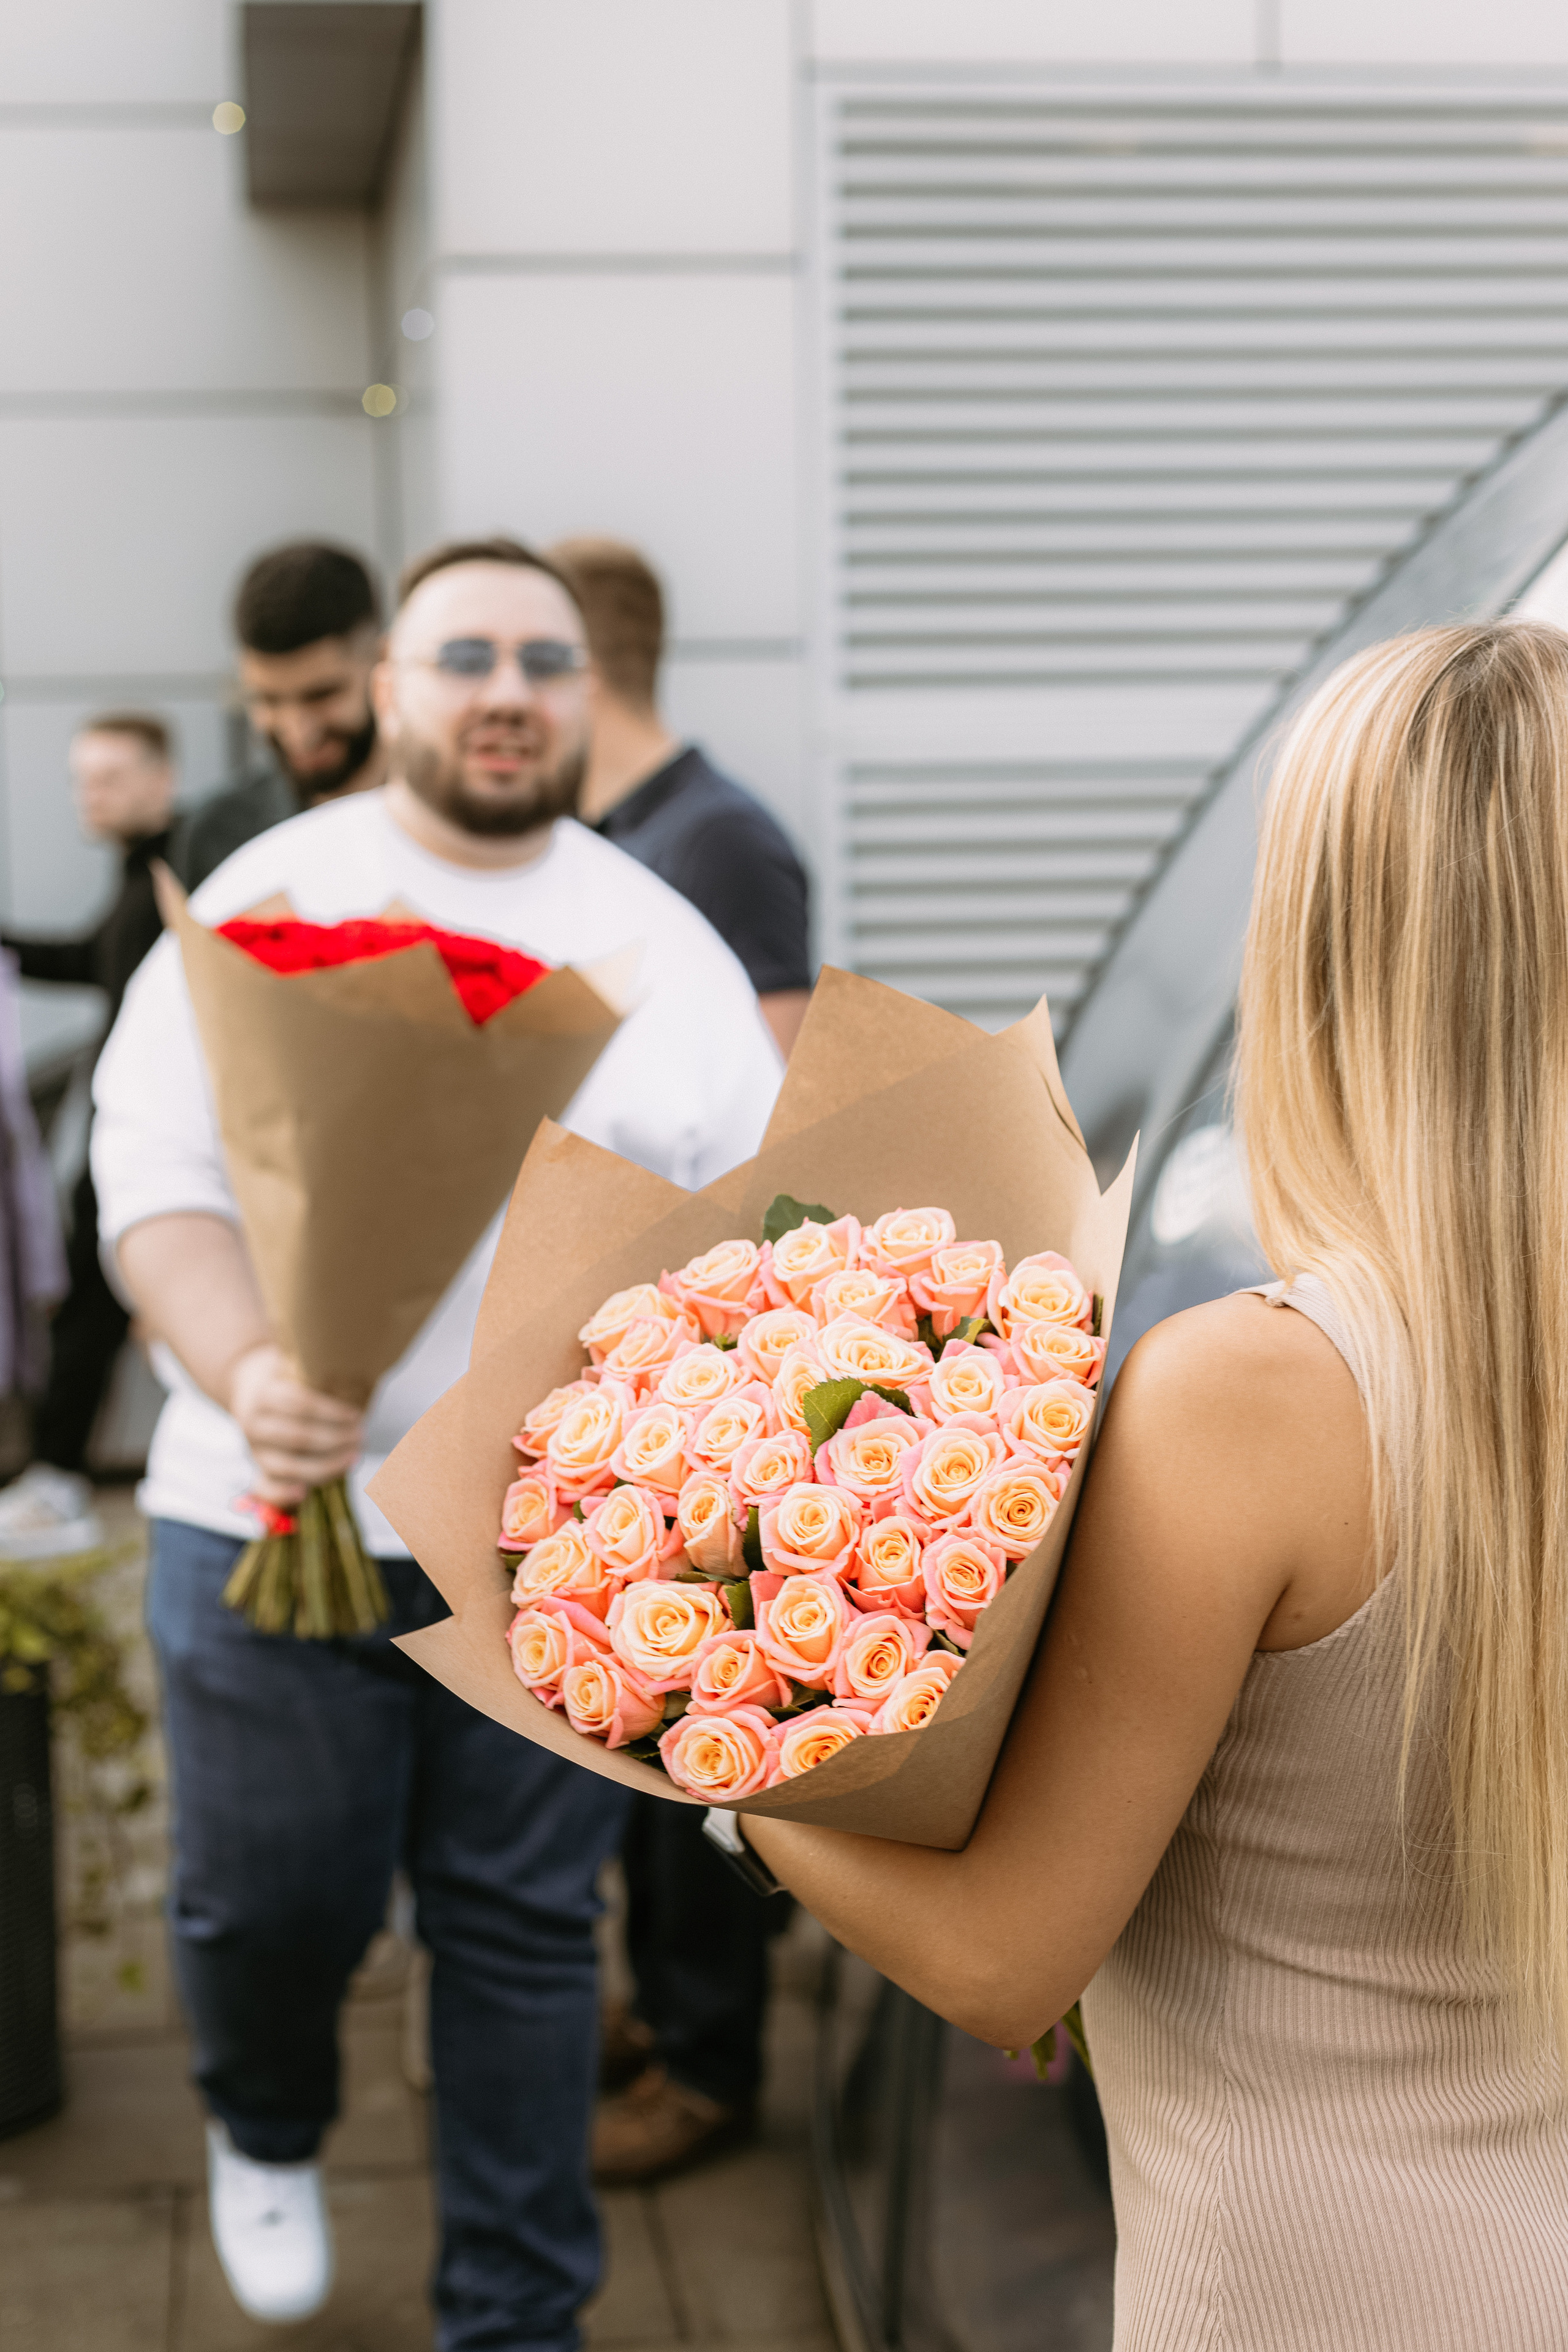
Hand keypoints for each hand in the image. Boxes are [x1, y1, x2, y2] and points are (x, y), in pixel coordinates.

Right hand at [225, 1343, 363, 1503]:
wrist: (245, 1381)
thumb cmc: (285, 1371)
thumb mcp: (293, 1360)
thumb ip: (316, 1365)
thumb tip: (361, 1364)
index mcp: (265, 1393)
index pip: (299, 1404)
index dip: (331, 1412)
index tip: (357, 1414)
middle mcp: (254, 1423)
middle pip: (298, 1438)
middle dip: (335, 1440)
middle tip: (362, 1435)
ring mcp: (254, 1448)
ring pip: (287, 1466)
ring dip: (325, 1467)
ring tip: (354, 1457)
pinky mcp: (257, 1466)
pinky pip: (264, 1487)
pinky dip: (281, 1494)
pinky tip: (304, 1493)